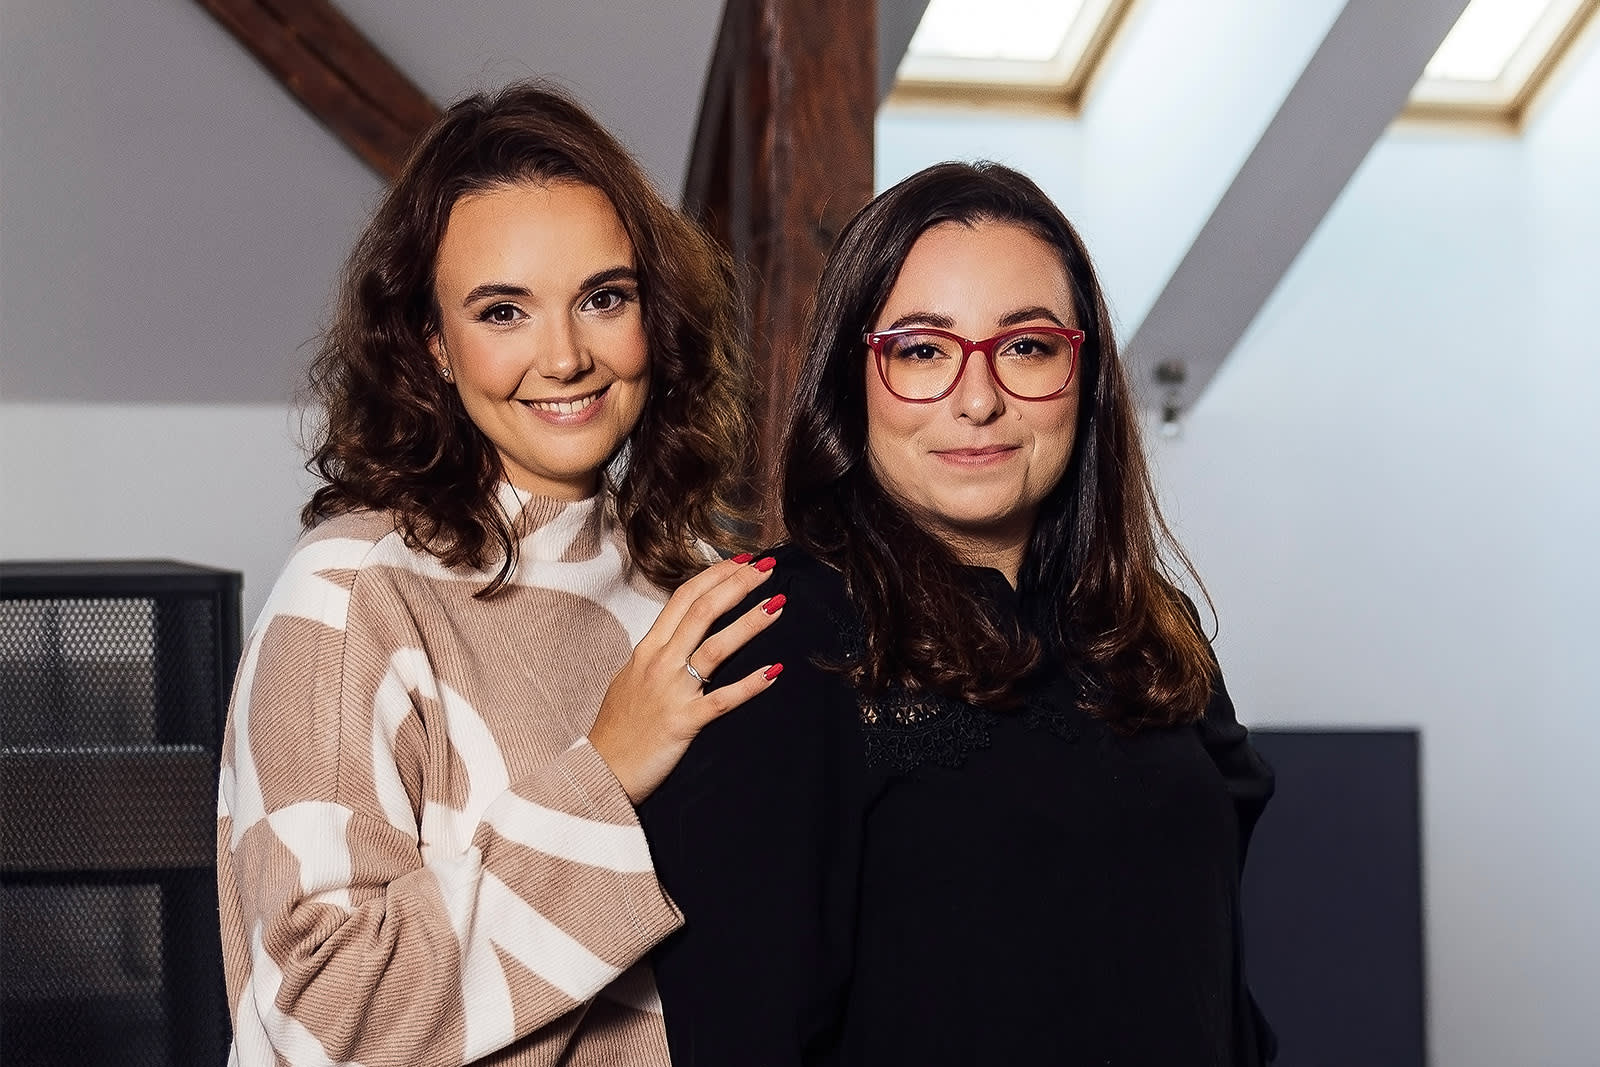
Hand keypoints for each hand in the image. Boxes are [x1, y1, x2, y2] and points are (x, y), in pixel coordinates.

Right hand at [589, 555, 785, 803]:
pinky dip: (750, 685)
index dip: (715, 576)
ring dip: (749, 623)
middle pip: (703, 611)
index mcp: (648, 649)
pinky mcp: (685, 722)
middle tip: (767, 568)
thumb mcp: (631, 679)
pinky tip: (774, 671)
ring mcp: (673, 691)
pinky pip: (723, 700)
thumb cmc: (618, 727)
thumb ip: (656, 655)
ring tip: (778, 605)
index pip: (683, 598)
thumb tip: (679, 636)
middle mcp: (660, 662)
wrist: (602, 769)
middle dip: (737, 585)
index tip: (741, 562)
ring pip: (716, 647)